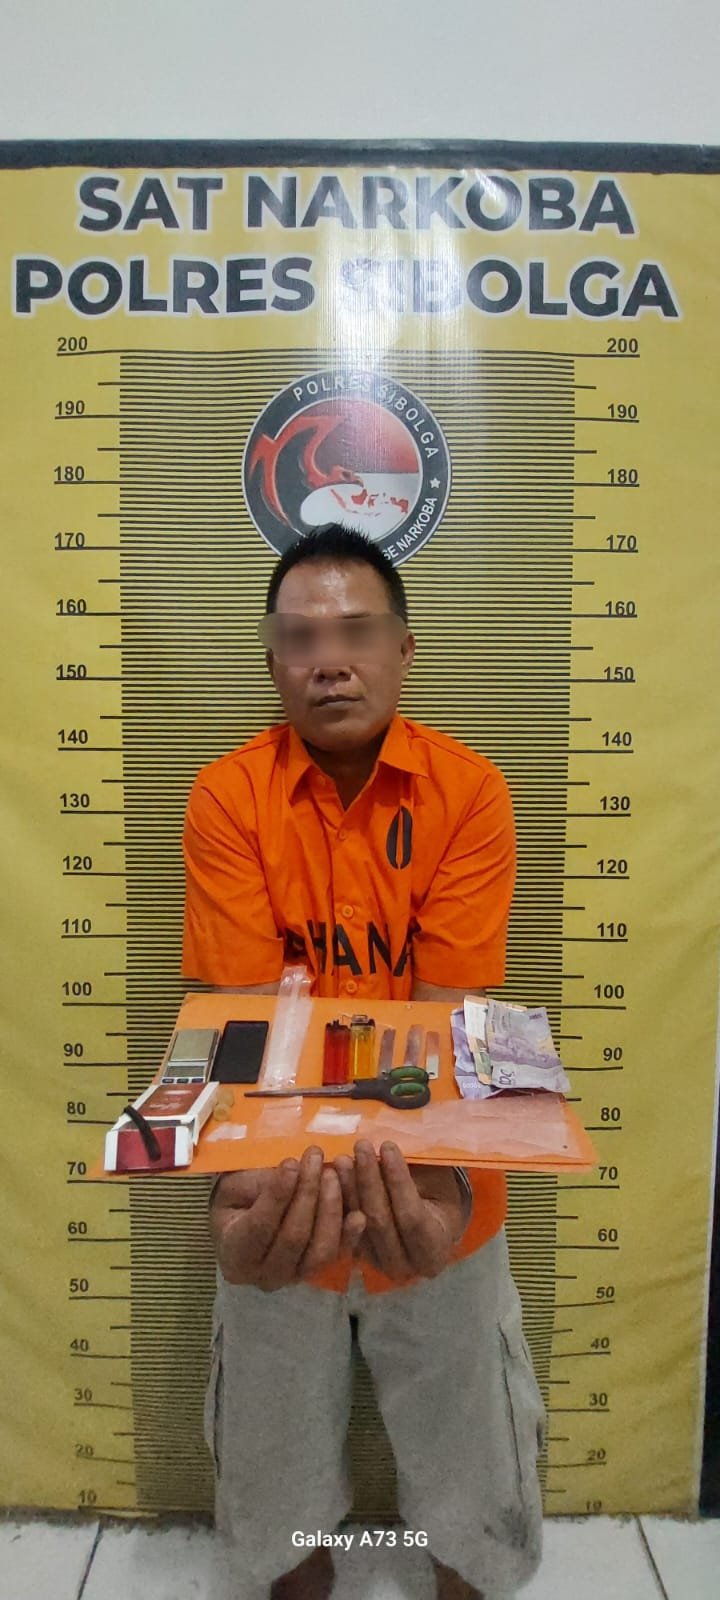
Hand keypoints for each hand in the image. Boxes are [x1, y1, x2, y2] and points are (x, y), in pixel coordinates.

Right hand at [209, 1145, 365, 1290]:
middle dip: (307, 1193)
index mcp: (236, 1254)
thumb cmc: (239, 1200)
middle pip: (294, 1237)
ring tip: (333, 1174)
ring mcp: (294, 1277)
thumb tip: (293, 1170)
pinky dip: (350, 1234)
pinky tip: (358, 1213)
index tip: (291, 1162)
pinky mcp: (319, 1271)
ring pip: (320, 1250)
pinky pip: (338, 1255)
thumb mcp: (236, 1187)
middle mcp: (264, 1275)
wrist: (246, 1222)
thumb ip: (259, 1185)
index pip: (259, 1226)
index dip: (277, 1194)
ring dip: (330, 1208)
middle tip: (315, 1158)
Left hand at [335, 1141, 464, 1283]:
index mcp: (432, 1254)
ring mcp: (375, 1263)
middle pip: (380, 1221)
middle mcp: (404, 1267)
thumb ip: (418, 1171)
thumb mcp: (438, 1183)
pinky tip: (330, 1172)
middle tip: (361, 1146)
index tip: (388, 1146)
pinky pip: (341, 1225)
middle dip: (369, 1180)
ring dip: (348, 1187)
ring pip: (357, 1224)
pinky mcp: (354, 1253)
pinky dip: (336, 1198)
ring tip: (343, 1157)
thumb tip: (391, 1144)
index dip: (399, 1180)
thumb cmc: (438, 1196)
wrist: (429, 1219)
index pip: (412, 1217)